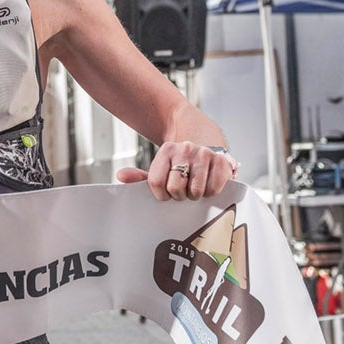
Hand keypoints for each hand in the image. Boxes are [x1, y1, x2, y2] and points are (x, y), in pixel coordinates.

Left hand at [117, 142, 237, 201]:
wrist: (208, 148)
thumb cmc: (182, 165)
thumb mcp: (161, 169)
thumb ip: (140, 176)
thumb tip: (121, 176)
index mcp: (166, 150)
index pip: (156, 182)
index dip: (161, 194)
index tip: (167, 193)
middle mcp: (185, 148)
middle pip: (175, 188)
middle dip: (179, 195)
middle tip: (183, 190)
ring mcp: (204, 154)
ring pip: (195, 191)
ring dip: (195, 195)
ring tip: (196, 187)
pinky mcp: (221, 162)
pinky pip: (213, 190)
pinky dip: (211, 193)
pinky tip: (208, 185)